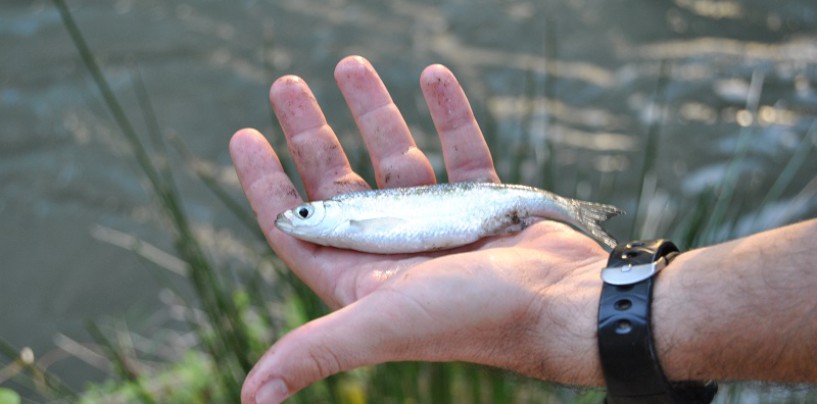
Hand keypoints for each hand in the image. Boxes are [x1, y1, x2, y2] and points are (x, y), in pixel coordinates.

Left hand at [230, 56, 608, 403]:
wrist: (561, 306)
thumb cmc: (471, 318)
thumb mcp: (380, 325)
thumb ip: (314, 352)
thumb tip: (249, 401)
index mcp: (361, 275)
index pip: (298, 225)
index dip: (266, 183)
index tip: (244, 135)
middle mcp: (395, 246)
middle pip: (338, 182)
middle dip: (310, 134)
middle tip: (285, 86)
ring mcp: (439, 221)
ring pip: (396, 156)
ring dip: (372, 111)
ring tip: (348, 64)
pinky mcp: (483, 202)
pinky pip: (460, 147)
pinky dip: (447, 113)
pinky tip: (432, 74)